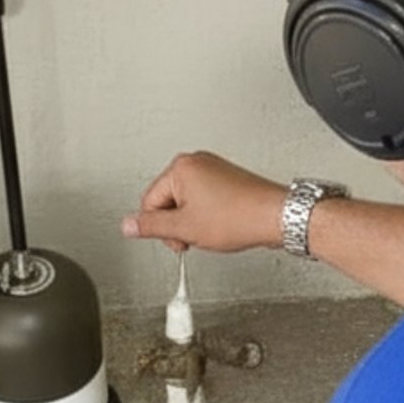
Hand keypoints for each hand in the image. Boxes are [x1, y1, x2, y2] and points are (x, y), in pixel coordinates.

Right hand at [121, 153, 286, 255]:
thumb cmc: (239, 216)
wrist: (275, 216)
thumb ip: (152, 227)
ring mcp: (212, 169)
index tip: (173, 240)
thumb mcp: (186, 228)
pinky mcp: (226, 180)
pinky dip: (207, 216)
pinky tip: (221, 226)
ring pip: (186, 203)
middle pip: (167, 200)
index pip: (149, 201)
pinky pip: (204, 200)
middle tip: (193, 237)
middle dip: (177, 224)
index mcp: (181, 168)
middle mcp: (196, 163)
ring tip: (212, 231)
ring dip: (192, 222)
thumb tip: (129, 225)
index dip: (159, 228)